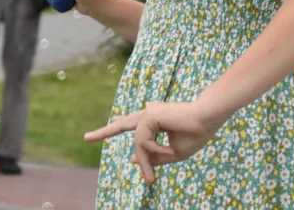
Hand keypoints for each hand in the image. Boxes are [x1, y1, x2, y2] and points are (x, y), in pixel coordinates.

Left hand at [84, 100, 224, 183]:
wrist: (207, 121)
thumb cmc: (195, 134)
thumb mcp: (174, 153)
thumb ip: (154, 156)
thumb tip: (132, 160)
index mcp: (156, 119)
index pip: (134, 124)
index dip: (123, 127)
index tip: (116, 131)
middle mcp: (150, 113)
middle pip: (123, 123)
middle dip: (104, 132)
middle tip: (86, 138)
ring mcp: (149, 113)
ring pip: (137, 144)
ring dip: (144, 162)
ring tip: (150, 180)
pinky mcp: (149, 115)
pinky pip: (143, 142)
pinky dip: (153, 151)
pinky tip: (166, 151)